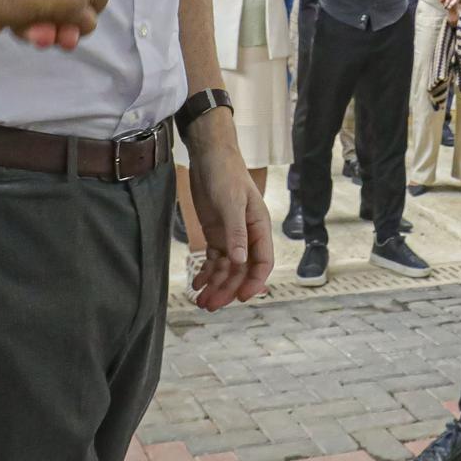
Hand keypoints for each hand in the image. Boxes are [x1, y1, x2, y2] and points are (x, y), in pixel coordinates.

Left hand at [184, 111, 271, 308]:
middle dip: (228, 289)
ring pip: (227, 268)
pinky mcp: (216, 233)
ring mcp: (231, 236)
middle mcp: (248, 235)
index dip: (254, 282)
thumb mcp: (231, 202)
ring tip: (201, 301)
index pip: (262, 262)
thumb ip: (236, 231)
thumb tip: (241, 261)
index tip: (241, 298)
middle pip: (241, 271)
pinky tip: (197, 283)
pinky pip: (214, 259)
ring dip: (216, 285)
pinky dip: (207, 272)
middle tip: (210, 305)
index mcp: (259, 227)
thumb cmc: (226, 174)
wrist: (209, 155)